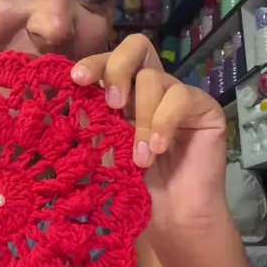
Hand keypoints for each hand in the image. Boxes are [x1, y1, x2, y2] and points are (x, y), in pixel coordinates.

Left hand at [71, 35, 227, 232]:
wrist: (172, 220)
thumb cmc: (133, 189)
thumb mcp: (101, 153)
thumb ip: (88, 124)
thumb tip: (62, 99)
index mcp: (123, 94)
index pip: (108, 61)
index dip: (94, 62)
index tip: (77, 80)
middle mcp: (150, 88)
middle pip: (137, 46)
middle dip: (117, 67)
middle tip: (111, 102)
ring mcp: (178, 95)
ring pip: (154, 78)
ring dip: (141, 118)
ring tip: (140, 158)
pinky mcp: (204, 108)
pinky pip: (181, 97)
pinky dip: (164, 122)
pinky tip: (159, 148)